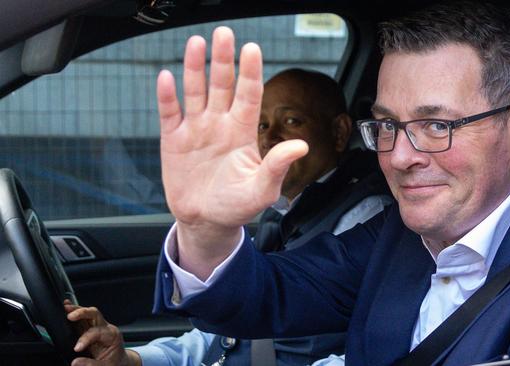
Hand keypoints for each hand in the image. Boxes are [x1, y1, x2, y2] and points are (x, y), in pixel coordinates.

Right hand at [64, 301, 140, 365]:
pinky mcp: (92, 328)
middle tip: (70, 316)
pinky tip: (68, 308)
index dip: (85, 339)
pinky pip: (84, 319)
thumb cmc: (115, 363)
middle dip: (82, 313)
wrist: (120, 362)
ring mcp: (99, 326)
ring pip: (88, 313)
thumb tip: (75, 362)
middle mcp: (106, 328)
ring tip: (65, 307)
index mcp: (112, 335)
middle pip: (95, 314)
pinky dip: (75, 313)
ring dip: (77, 310)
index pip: (96, 332)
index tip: (76, 348)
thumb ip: (91, 364)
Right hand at [157, 27, 307, 277]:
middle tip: (224, 33)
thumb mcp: (262, 190)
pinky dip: (167, 96)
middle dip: (223, 59)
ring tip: (197, 43)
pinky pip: (169, 113)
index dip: (250, 73)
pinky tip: (167, 76)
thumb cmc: (237, 206)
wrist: (206, 221)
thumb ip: (277, 166)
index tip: (252, 49)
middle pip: (222, 85)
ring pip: (195, 91)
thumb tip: (301, 146)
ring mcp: (196, 129)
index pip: (248, 96)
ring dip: (195, 68)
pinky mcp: (173, 140)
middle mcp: (220, 124)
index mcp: (242, 132)